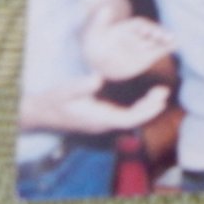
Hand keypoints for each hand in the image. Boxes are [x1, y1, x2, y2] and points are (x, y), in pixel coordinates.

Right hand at [19, 75, 170, 134]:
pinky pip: (124, 116)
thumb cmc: (52, 101)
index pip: (128, 119)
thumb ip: (80, 86)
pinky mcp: (101, 119)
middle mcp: (103, 124)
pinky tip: (145, 98)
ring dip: (146, 108)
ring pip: (130, 119)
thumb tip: (98, 79)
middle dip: (150, 108)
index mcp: (98, 119)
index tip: (158, 99)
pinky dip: (137, 108)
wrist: (40, 113)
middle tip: (164, 92)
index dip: (145, 111)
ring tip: (159, 93)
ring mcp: (102, 123)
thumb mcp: (64, 91)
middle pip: (133, 120)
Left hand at [83, 8, 175, 80]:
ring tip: (177, 41)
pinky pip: (158, 51)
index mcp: (126, 28)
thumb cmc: (94, 42)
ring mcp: (142, 46)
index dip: (149, 28)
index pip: (141, 26)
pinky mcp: (145, 57)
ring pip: (157, 42)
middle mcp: (137, 35)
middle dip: (161, 35)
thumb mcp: (94, 31)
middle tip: (170, 37)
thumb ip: (101, 20)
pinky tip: (176, 46)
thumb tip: (105, 7)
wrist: (95, 59)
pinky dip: (167, 48)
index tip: (156, 32)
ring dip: (167, 41)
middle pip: (152, 33)